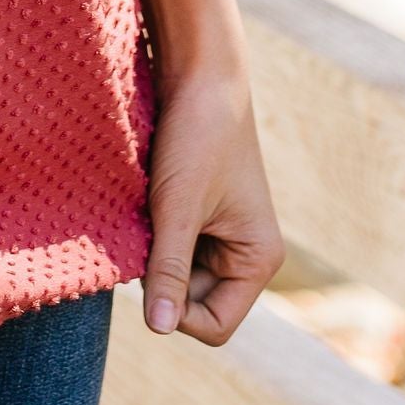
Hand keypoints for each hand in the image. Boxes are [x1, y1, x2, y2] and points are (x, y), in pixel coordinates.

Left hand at [142, 60, 284, 346]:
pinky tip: (146, 206)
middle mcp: (247, 254)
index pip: (214, 326)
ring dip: (155, 257)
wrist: (200, 74)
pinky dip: (154, 237)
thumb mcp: (177, 208)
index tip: (149, 271)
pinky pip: (173, 250)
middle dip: (163, 280)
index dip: (176, 313)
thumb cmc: (197, 138)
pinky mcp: (201, 217)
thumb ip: (168, 270)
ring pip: (178, 277)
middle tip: (146, 233)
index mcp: (259, 259)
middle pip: (195, 305)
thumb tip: (158, 330)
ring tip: (148, 215)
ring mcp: (223, 237)